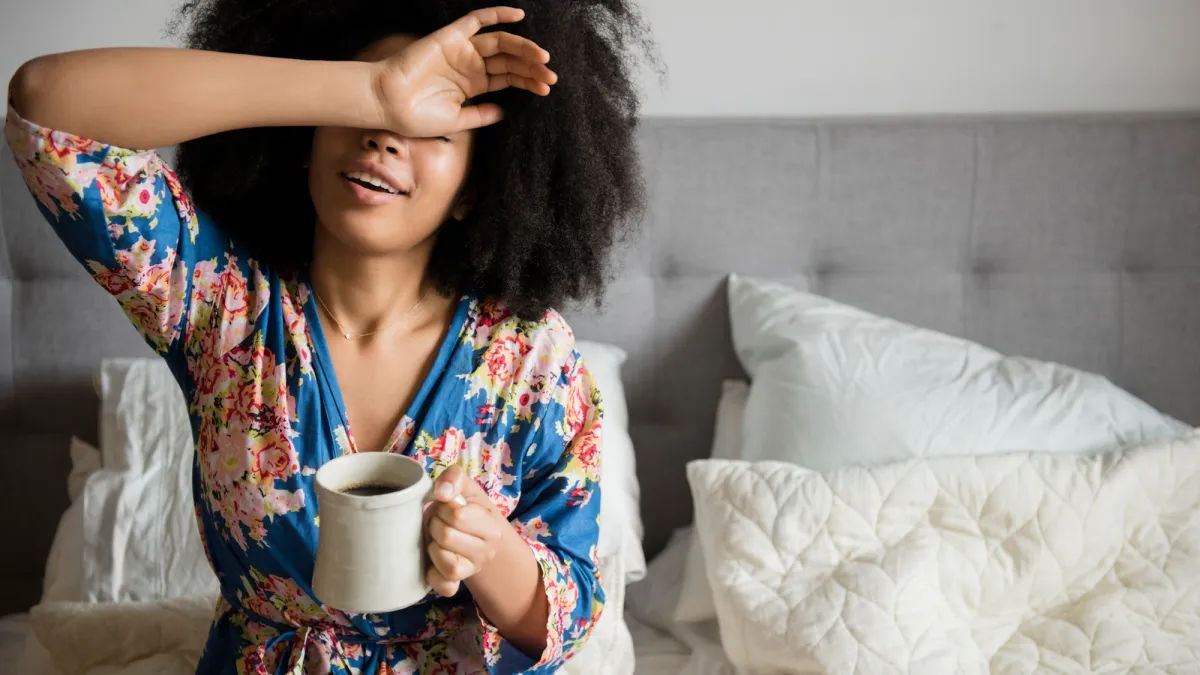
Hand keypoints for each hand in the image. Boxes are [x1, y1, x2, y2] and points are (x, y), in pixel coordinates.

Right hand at [372, 6, 557, 137]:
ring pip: (500, 43)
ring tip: (543, 58)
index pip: (508, 78)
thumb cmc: (416, 117)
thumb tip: (504, 112)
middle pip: (509, 61)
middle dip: (532, 67)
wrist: (388, 104)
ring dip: (523, 48)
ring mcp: (462, 50)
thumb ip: (481, 115)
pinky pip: (476, 20)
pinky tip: (519, 16)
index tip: (547, 88)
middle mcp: (470, 65)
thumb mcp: (456, 121)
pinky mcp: (451, 37)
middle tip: (551, 75)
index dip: (528, 81)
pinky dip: (497, 15)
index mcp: (472, 84)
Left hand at [425, 463, 507, 596]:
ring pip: (445, 562)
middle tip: (438, 522)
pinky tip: (431, 562)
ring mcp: (472, 571)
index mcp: (492, 527)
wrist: (473, 534)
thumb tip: (442, 493)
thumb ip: (454, 478)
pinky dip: (433, 575)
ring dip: (433, 547)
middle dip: (435, 525)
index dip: (444, 508)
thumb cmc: (464, 507)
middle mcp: (487, 552)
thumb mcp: (463, 486)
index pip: (457, 515)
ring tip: (436, 538)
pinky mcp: (455, 585)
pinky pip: (443, 587)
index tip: (446, 507)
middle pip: (447, 536)